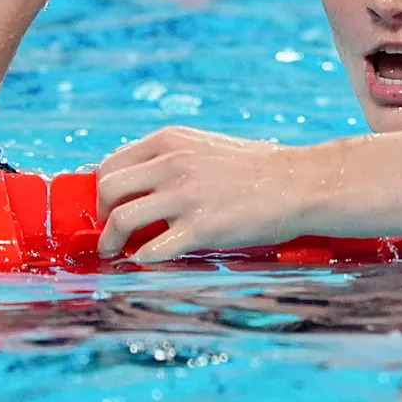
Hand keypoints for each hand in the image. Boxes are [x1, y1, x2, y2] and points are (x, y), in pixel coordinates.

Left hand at [96, 127, 317, 261]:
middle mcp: (172, 164)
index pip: (112, 162)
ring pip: (120, 219)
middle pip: (107, 189)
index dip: (102, 188)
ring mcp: (185, 196)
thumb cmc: (261, 168)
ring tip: (114, 252)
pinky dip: (141, 259)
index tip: (107, 204)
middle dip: (100, 213)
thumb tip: (142, 182)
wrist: (301, 183)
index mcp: (171, 140)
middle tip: (108, 229)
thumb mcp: (208, 147)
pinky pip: (152, 249)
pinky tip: (146, 261)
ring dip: (109, 241)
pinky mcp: (201, 228)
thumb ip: (173, 158)